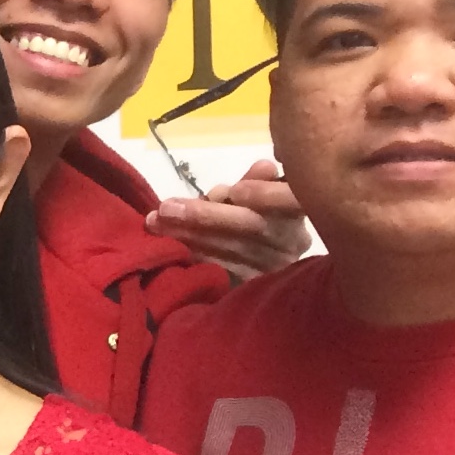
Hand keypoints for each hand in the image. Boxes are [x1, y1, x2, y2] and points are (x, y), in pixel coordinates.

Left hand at [146, 159, 308, 278]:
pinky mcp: (249, 287)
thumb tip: (263, 166)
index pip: (290, 201)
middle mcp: (293, 244)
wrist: (258, 257)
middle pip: (249, 227)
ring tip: (156, 222)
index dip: (264, 195)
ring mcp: (273, 270)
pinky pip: (217, 269)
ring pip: (228, 250)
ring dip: (188, 235)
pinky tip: (168, 246)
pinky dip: (191, 255)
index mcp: (298, 212)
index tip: (234, 189)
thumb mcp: (257, 193)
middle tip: (167, 207)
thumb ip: (256, 181)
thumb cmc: (255, 213)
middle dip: (204, 215)